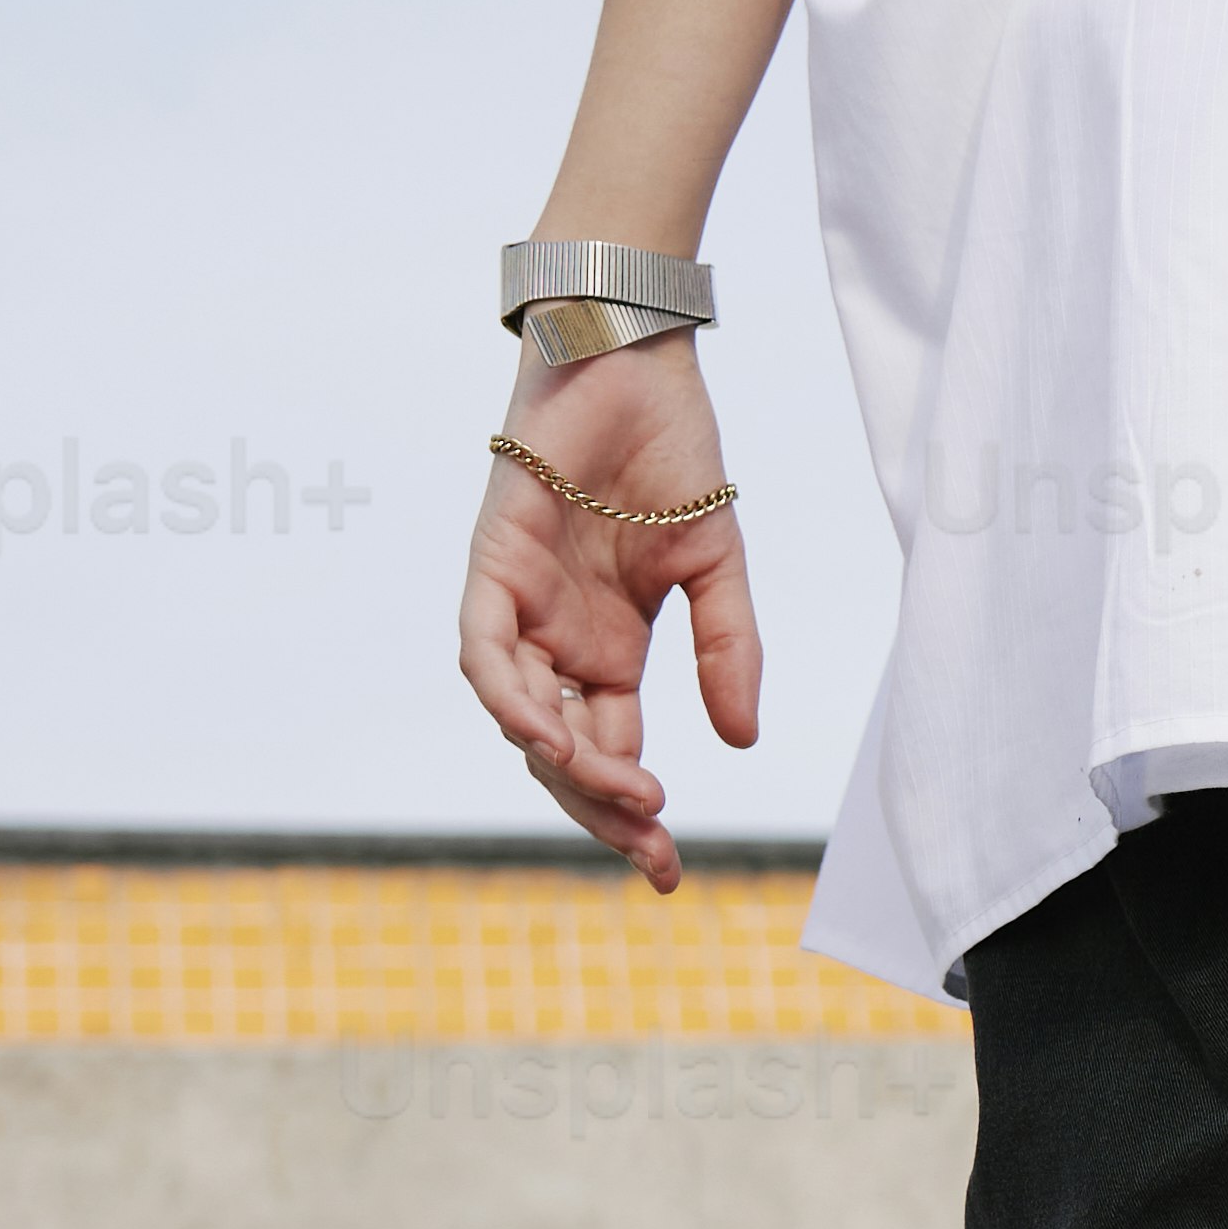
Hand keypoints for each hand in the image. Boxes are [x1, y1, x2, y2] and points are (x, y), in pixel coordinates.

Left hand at [456, 331, 758, 889]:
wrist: (632, 359)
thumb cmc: (669, 450)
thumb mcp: (717, 565)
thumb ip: (729, 648)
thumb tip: (741, 741)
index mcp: (609, 649)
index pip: (613, 751)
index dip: (634, 814)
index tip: (671, 869)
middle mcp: (557, 641)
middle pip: (565, 752)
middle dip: (602, 811)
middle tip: (652, 852)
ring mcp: (520, 608)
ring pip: (523, 717)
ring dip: (566, 765)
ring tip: (626, 797)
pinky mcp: (490, 566)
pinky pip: (486, 653)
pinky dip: (511, 699)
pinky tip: (550, 737)